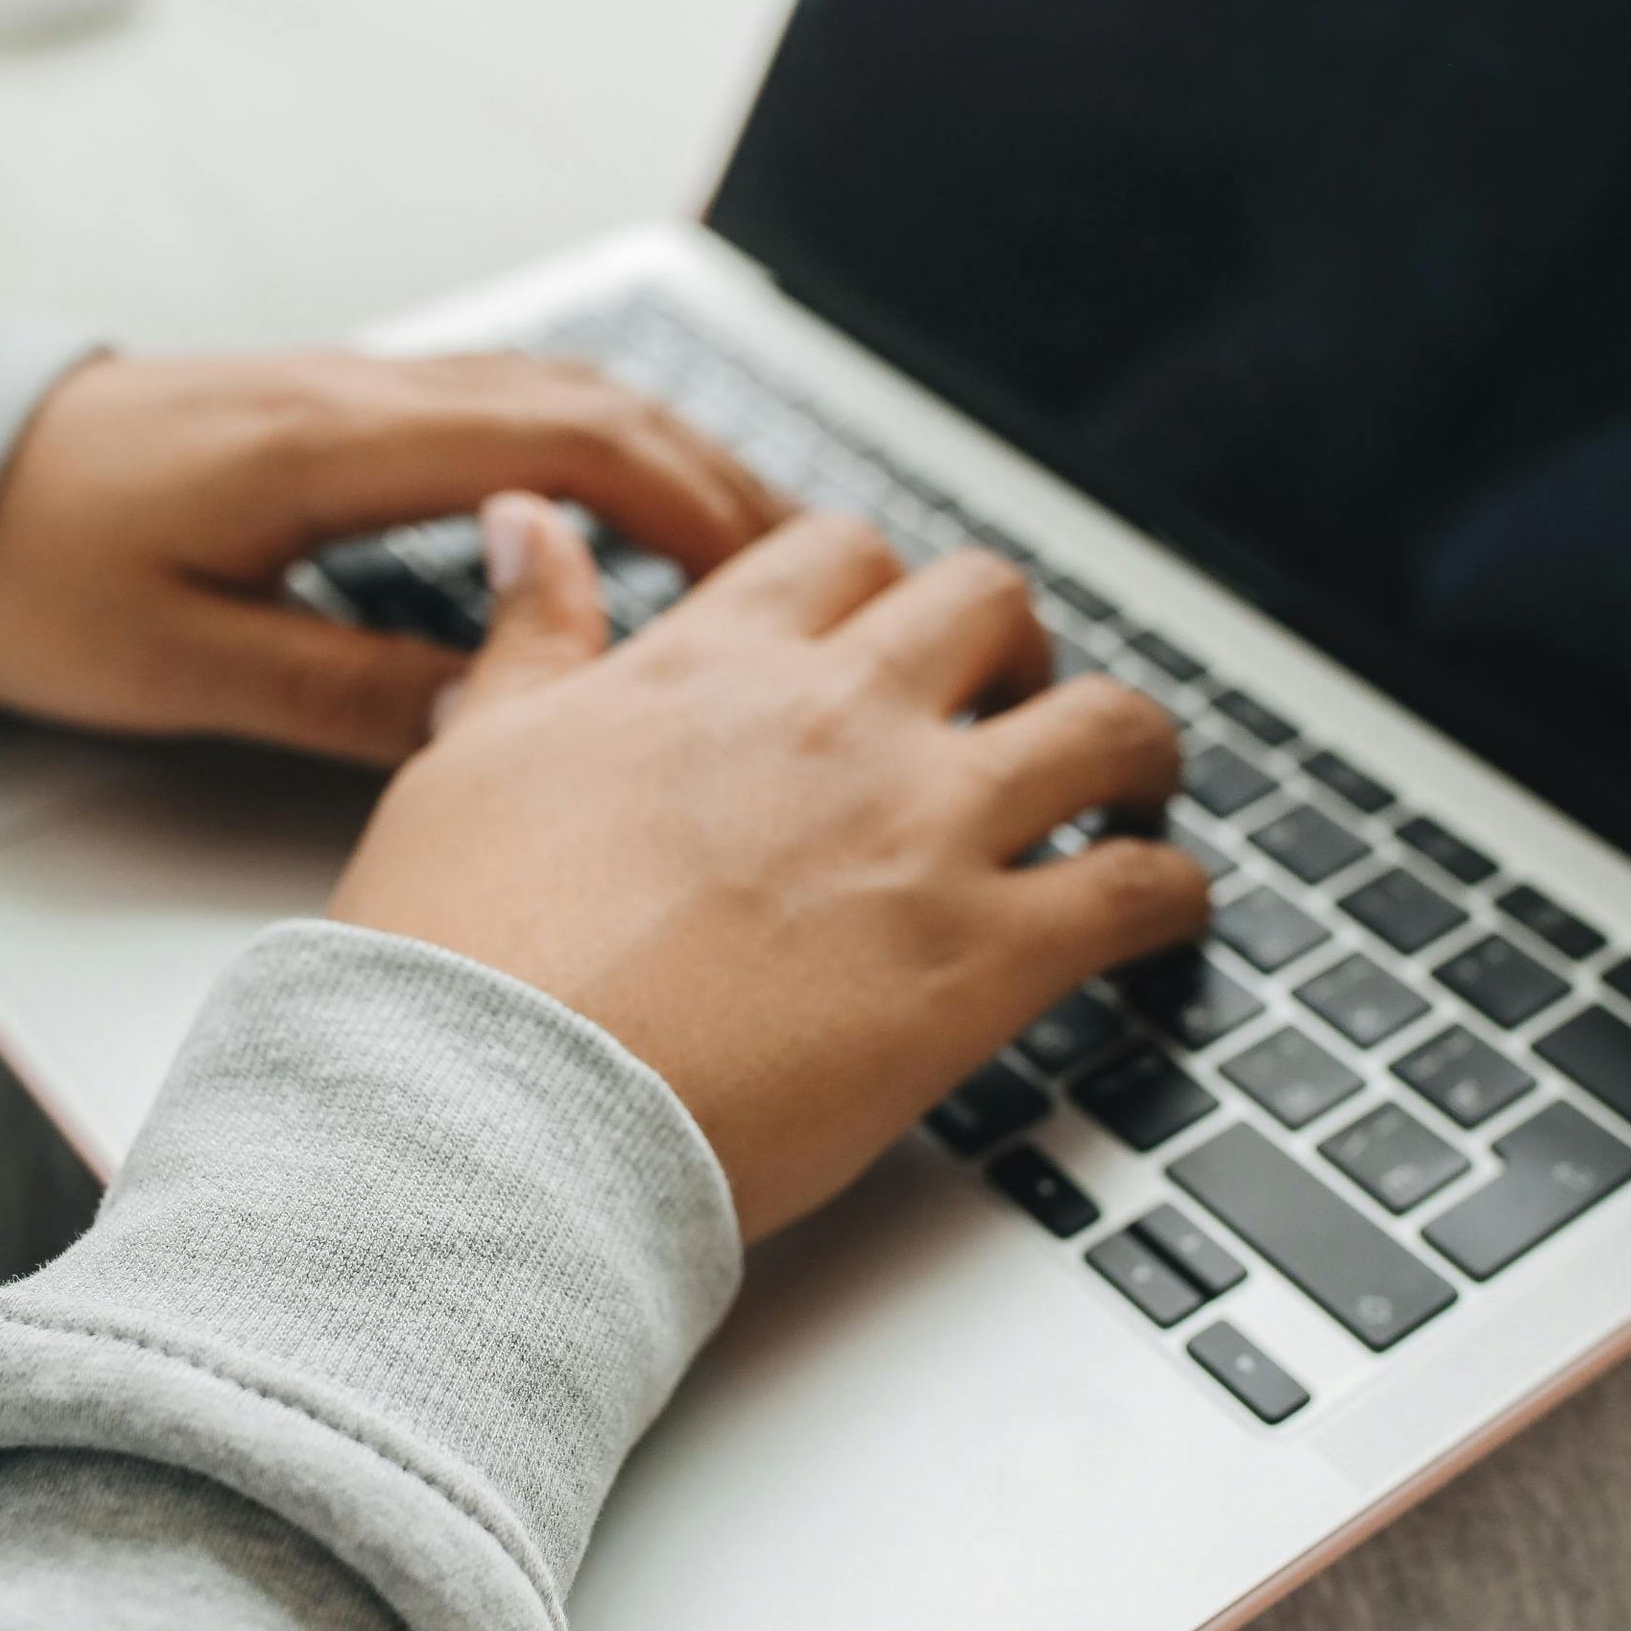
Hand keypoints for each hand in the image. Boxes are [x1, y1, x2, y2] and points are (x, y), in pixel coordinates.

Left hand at [0, 347, 781, 763]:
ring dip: (677, 464)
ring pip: (566, 397)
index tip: (775, 584)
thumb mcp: (178, 665)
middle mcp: (367, 395)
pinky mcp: (350, 415)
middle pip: (596, 403)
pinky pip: (516, 415)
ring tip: (769, 556)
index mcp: (333, 445)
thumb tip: (490, 726)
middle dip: (725, 482)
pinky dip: (607, 463)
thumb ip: (340, 690)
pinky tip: (635, 525)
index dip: (693, 506)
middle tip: (828, 575)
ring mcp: (363, 392)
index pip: (566, 441)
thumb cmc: (30, 566)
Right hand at [334, 494, 1207, 1241]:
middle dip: (1013, 648)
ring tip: (1133, 791)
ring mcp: (922, 830)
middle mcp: (835, 721)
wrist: (487, 1107)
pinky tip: (1165, 915)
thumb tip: (532, 523)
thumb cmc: (457, 955)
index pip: (837, 556)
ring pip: (1105, 725)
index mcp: (710, 667)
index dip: (878, 592)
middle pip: (989, 605)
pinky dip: (1173, 894)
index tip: (886, 640)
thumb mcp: (472, 757)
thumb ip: (531, 637)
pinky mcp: (981, 958)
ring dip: (1134, 750)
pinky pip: (1137, 890)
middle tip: (1011, 707)